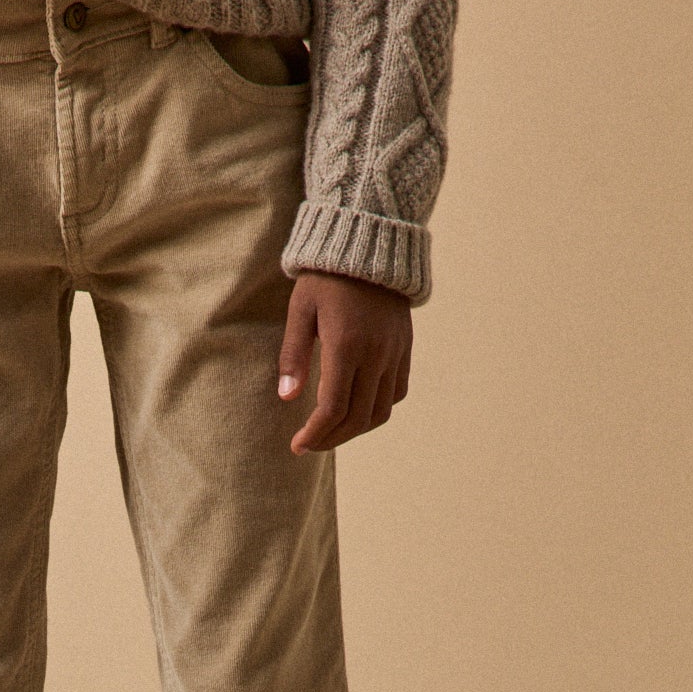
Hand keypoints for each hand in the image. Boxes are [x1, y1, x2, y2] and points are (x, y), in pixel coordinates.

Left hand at [278, 270, 411, 453]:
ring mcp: (395, 352)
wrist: (370, 245)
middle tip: (309, 444)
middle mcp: (376, 353)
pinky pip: (397, 392)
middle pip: (357, 418)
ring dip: (355, 429)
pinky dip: (377, 409)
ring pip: (381, 411)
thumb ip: (293, 355)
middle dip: (331, 439)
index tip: (297, 446)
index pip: (333, 409)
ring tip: (331, 432)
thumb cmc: (326, 277)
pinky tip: (356, 409)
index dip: (315, 434)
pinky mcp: (405, 348)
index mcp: (346, 345)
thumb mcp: (300, 310)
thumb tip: (287, 398)